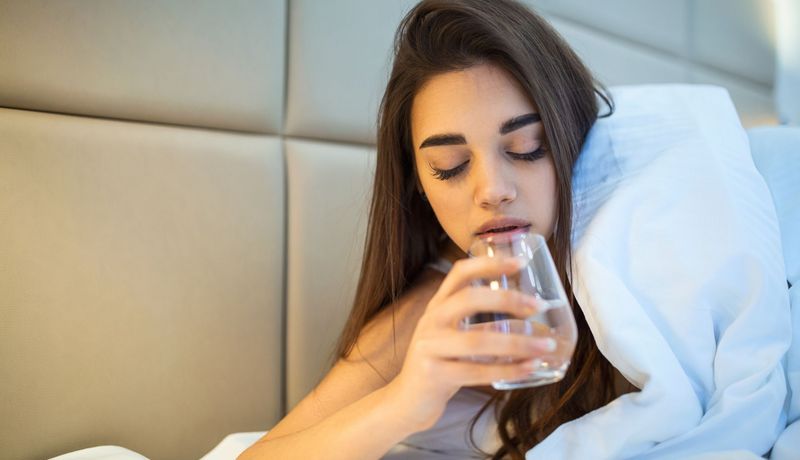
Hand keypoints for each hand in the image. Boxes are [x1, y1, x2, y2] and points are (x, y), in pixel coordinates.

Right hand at [386, 256, 555, 430]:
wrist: (408, 401)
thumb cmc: (441, 364)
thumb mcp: (455, 336)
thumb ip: (481, 325)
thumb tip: (526, 317)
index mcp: (438, 306)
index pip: (459, 273)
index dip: (488, 264)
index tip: (519, 262)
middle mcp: (431, 321)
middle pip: (469, 299)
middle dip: (508, 299)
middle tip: (538, 306)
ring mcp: (429, 347)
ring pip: (477, 340)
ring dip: (517, 342)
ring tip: (546, 345)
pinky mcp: (434, 374)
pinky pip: (477, 372)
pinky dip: (508, 369)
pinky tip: (529, 368)